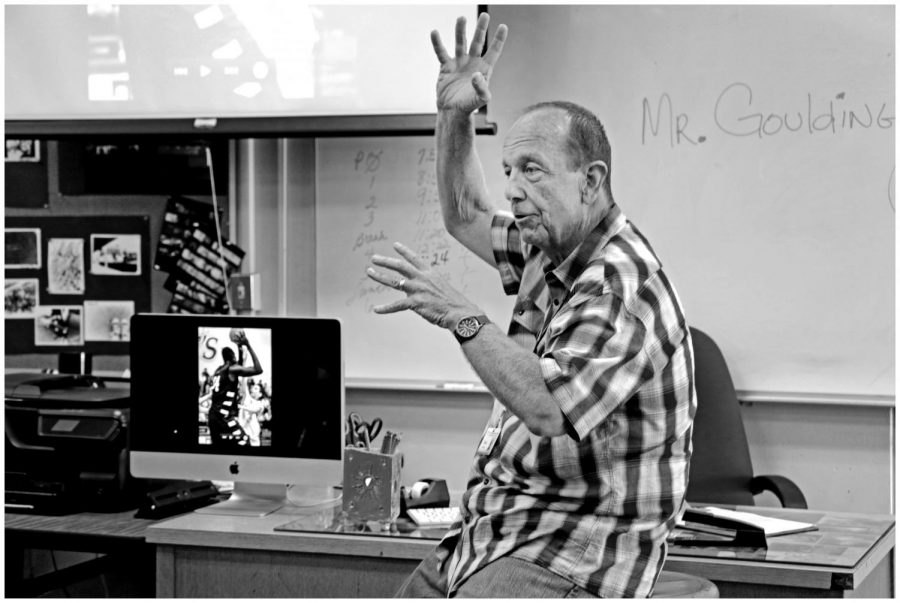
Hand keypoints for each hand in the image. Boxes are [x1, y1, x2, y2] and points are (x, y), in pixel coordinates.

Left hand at [366, 242, 481, 328]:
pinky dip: (385, 308)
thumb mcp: (441, 288)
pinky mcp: (415, 303)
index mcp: (430, 273)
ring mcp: (417, 290)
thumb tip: (415, 293)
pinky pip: (396, 305)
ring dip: (380, 276)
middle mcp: (422, 279)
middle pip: (400, 266)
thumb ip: (427, 287)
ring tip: (369, 272)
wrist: (459, 312)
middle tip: (374, 258)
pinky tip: (376, 309)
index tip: (395, 245)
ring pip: (394, 281)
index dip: (404, 251)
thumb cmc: (453, 303)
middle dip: (385, 261)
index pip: (415, 258)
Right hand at [431, 13, 507, 113]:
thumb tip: (477, 75)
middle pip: (477, 42)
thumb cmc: (469, 106)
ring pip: (460, 43)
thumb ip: (481, 88)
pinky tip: (435, 33)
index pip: (493, 51)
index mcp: (484, 68)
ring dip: (460, 31)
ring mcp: (459, 63)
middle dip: (481, 29)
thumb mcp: (480, 99)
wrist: (452, 112)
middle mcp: (472, 63)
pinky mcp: (446, 67)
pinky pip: (441, 53)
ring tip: (461, 18)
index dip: (498, 39)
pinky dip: (438, 43)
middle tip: (485, 15)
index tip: (503, 26)